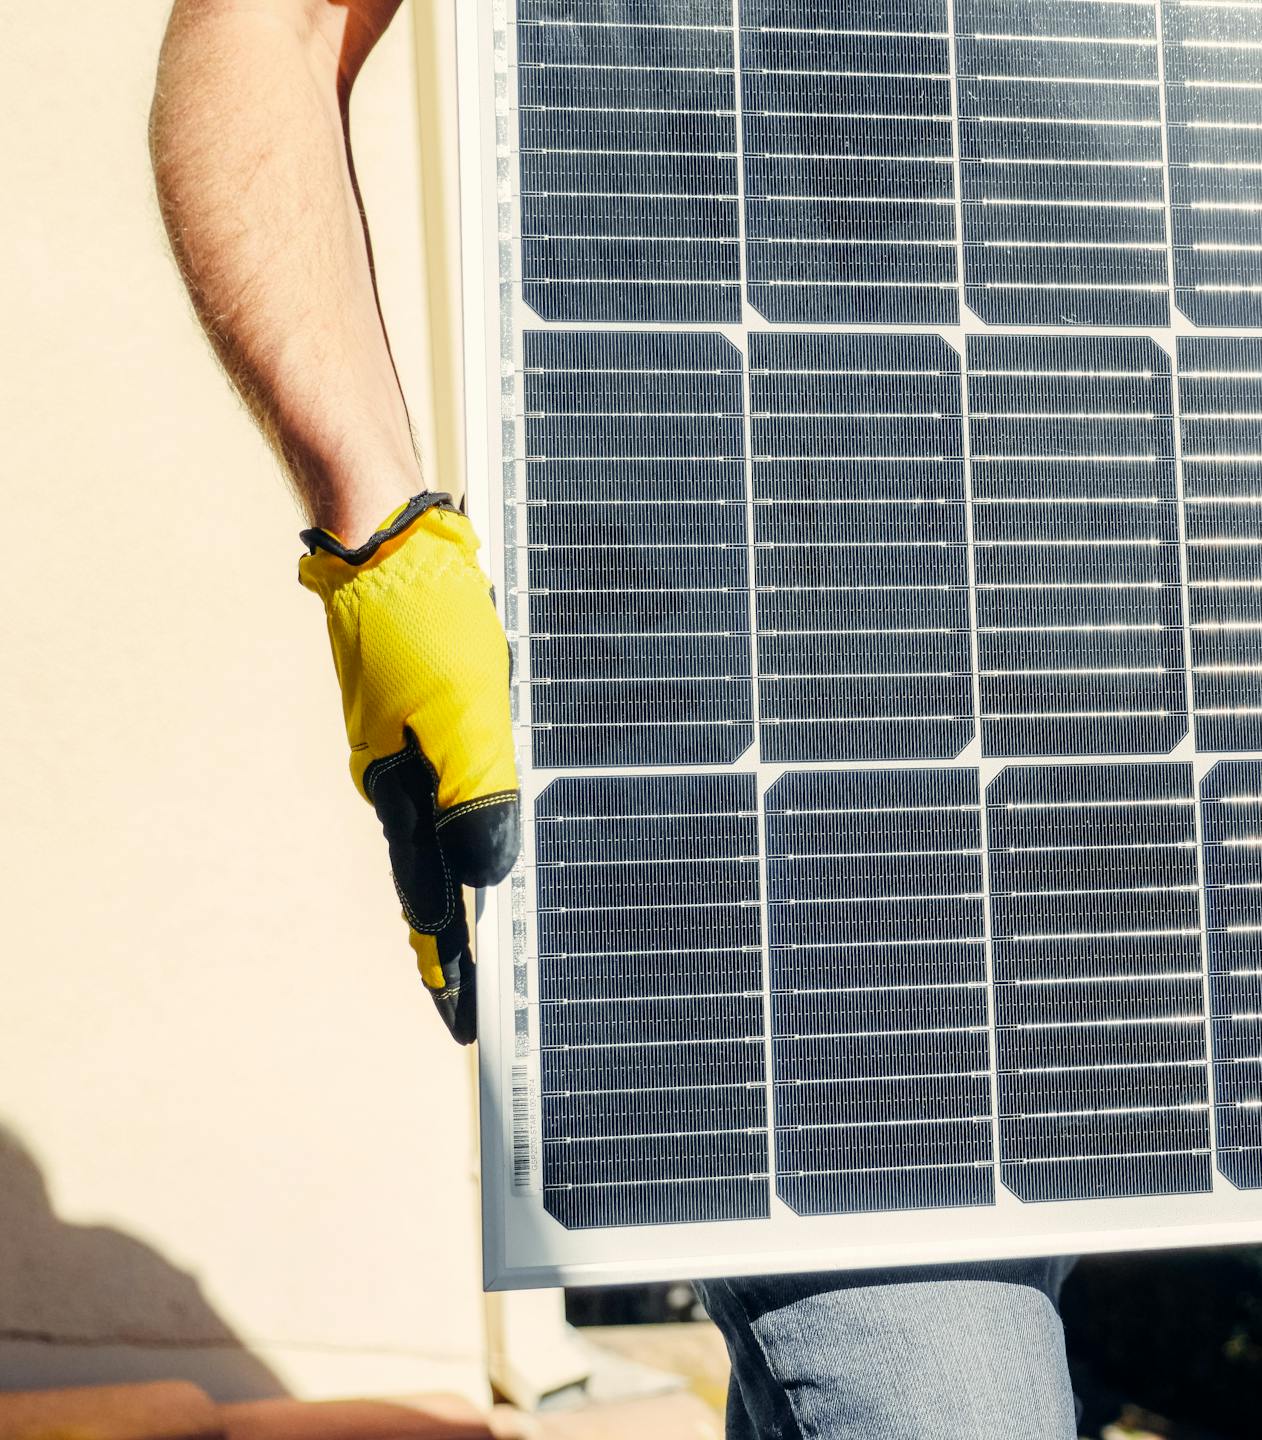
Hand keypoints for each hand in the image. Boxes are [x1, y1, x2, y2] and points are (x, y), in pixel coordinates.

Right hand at [298, 492, 518, 1042]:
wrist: (383, 544)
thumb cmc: (427, 623)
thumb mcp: (465, 716)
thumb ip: (477, 796)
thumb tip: (487, 876)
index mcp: (405, 790)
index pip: (431, 898)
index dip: (448, 961)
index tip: (462, 1020)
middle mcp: (398, 778)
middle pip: (430, 876)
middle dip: (450, 938)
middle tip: (466, 995)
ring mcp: (403, 746)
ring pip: (437, 832)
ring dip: (457, 884)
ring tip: (472, 936)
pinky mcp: (417, 713)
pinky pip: (445, 785)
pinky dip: (463, 822)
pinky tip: (474, 829)